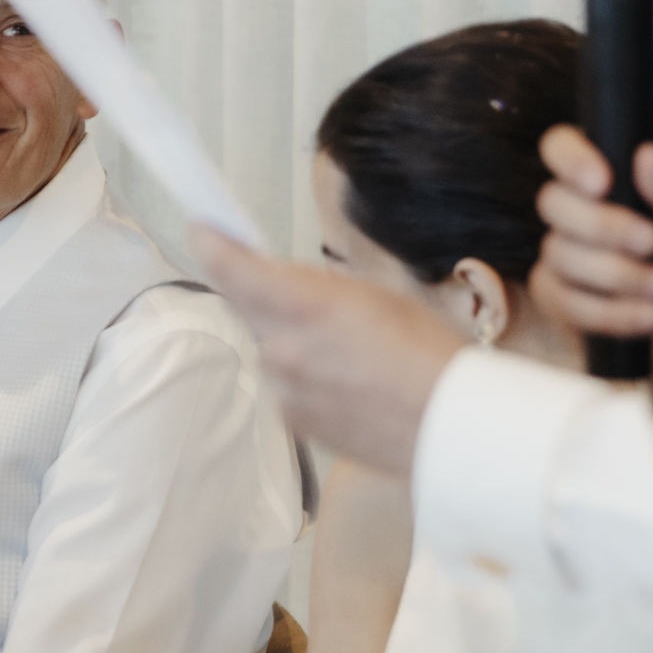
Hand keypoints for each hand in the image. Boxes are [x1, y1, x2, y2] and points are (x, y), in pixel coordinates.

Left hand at [189, 226, 463, 476]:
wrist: (449, 425)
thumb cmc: (427, 353)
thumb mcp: (373, 294)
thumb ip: (314, 287)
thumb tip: (279, 280)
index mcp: (303, 306)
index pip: (230, 268)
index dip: (210, 243)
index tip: (203, 227)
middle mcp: (282, 349)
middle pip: (245, 306)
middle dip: (261, 291)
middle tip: (292, 285)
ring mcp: (284, 390)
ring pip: (268, 346)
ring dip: (289, 338)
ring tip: (347, 347)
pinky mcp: (293, 421)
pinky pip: (285, 384)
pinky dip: (303, 375)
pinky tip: (347, 378)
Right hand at [530, 126, 652, 416]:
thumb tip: (647, 155)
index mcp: (606, 183)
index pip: (560, 148)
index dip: (570, 158)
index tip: (602, 182)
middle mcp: (574, 215)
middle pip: (552, 202)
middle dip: (605, 226)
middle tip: (651, 242)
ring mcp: (559, 257)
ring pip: (561, 255)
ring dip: (619, 275)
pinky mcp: (555, 300)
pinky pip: (567, 302)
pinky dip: (612, 312)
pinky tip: (646, 316)